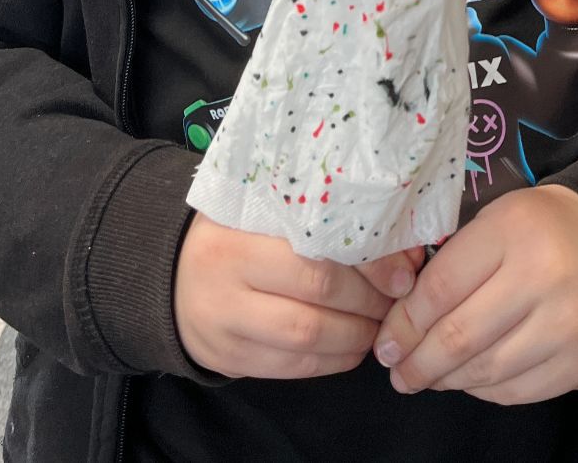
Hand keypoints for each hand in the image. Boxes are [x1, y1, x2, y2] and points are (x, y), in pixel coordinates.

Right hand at [174, 213, 424, 380]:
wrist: (174, 274)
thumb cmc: (235, 232)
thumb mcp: (264, 209)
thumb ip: (318, 219)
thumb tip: (399, 245)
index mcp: (238, 228)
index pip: (316, 249)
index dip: (368, 263)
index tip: (402, 268)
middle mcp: (224, 276)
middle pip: (317, 293)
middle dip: (369, 298)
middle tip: (398, 295)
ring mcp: (224, 324)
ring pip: (307, 338)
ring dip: (357, 333)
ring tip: (379, 320)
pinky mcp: (229, 359)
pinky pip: (293, 368)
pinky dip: (334, 359)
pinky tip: (354, 344)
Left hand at [374, 186, 577, 403]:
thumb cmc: (544, 228)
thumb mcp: (498, 219)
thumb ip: (453, 260)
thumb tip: (403, 320)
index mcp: (513, 230)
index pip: (441, 287)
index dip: (404, 322)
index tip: (386, 342)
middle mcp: (541, 278)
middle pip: (459, 336)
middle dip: (417, 362)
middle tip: (397, 373)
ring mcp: (565, 326)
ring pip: (485, 370)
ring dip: (446, 380)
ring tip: (426, 378)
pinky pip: (517, 391)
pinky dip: (484, 391)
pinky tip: (468, 380)